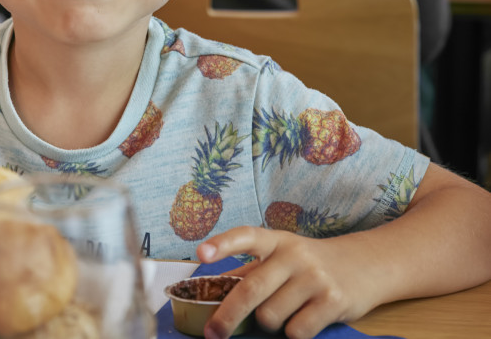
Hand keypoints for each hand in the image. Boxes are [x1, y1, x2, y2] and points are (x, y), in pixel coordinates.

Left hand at [197, 227, 378, 338]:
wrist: (366, 264)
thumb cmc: (310, 264)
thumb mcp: (282, 256)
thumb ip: (252, 270)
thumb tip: (214, 292)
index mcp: (276, 240)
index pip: (246, 236)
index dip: (222, 245)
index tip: (201, 254)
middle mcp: (294, 254)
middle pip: (251, 289)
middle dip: (227, 316)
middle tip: (213, 333)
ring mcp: (315, 277)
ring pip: (270, 316)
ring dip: (269, 324)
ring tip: (284, 313)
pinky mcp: (332, 301)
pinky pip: (296, 331)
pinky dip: (292, 334)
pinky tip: (303, 321)